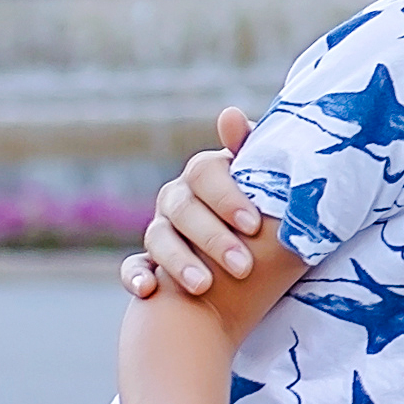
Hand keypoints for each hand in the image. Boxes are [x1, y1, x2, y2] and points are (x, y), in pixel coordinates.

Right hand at [120, 112, 262, 298]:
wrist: (253, 276)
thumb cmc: (267, 224)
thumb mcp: (271, 194)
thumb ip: (256, 156)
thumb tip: (229, 115)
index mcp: (205, 176)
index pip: (205, 174)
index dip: (227, 198)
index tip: (253, 226)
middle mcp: (177, 198)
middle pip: (183, 209)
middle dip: (214, 237)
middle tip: (243, 266)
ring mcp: (160, 230)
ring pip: (158, 239)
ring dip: (179, 262)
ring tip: (203, 286)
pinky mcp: (148, 264)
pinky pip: (132, 267)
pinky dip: (135, 276)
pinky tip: (148, 289)